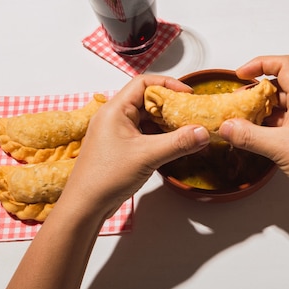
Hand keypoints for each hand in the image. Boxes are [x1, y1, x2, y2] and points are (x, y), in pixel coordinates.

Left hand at [62, 75, 209, 217]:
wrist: (85, 205)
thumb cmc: (105, 177)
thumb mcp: (147, 156)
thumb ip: (178, 142)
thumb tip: (202, 132)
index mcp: (115, 110)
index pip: (144, 83)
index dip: (168, 84)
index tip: (187, 94)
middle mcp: (114, 117)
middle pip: (147, 100)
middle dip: (171, 105)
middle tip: (191, 113)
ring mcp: (117, 133)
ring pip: (147, 118)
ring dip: (167, 122)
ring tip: (187, 129)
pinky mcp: (121, 147)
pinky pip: (145, 134)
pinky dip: (160, 136)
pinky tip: (174, 143)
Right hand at [218, 55, 288, 201]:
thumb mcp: (279, 148)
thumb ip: (249, 136)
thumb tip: (226, 127)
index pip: (283, 65)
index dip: (260, 64)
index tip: (241, 75)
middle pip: (281, 84)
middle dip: (256, 92)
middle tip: (237, 103)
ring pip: (283, 104)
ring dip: (262, 109)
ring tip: (242, 120)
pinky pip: (287, 120)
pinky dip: (271, 123)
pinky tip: (258, 134)